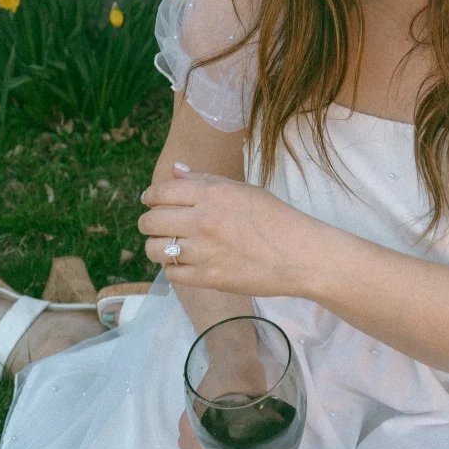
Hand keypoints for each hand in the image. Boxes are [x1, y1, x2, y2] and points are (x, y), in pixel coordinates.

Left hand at [139, 163, 321, 297]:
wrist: (300, 255)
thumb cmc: (275, 218)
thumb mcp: (242, 189)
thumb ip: (205, 180)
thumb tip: (175, 169)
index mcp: (213, 193)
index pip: (161, 192)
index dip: (150, 197)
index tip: (152, 201)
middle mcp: (203, 220)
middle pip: (152, 221)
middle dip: (149, 222)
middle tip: (157, 224)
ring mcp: (204, 251)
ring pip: (156, 249)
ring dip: (158, 246)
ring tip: (169, 245)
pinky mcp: (208, 278)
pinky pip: (172, 274)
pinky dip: (174, 268)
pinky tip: (185, 262)